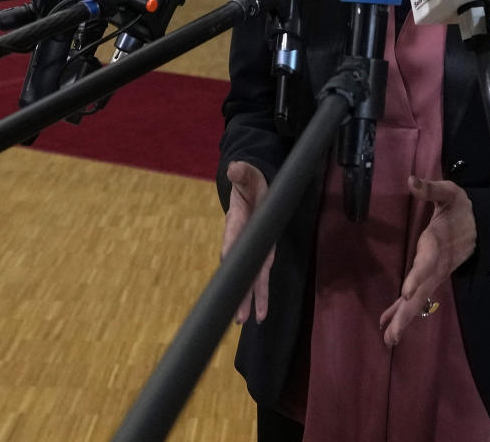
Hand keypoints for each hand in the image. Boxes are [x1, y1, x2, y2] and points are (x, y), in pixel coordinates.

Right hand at [222, 160, 273, 324]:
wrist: (252, 190)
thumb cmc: (249, 182)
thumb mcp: (248, 175)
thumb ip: (242, 173)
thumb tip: (234, 168)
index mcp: (237, 221)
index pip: (232, 238)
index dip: (231, 251)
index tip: (227, 264)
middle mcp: (241, 242)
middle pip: (239, 269)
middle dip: (238, 290)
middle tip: (236, 315)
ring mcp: (252, 252)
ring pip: (249, 279)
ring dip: (248, 299)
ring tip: (245, 321)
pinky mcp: (262, 256)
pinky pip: (260, 278)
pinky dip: (260, 295)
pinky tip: (260, 316)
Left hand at [379, 176, 476, 346]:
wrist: (481, 225)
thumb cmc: (461, 207)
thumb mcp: (449, 192)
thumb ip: (431, 188)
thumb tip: (411, 179)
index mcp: (437, 243)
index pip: (428, 262)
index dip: (418, 276)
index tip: (407, 292)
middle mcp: (436, 264)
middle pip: (422, 292)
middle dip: (407, 313)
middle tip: (392, 336)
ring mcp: (435, 274)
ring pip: (420, 300)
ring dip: (404, 319)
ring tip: (389, 339)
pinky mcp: (432, 277)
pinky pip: (418, 297)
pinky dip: (403, 311)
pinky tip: (389, 325)